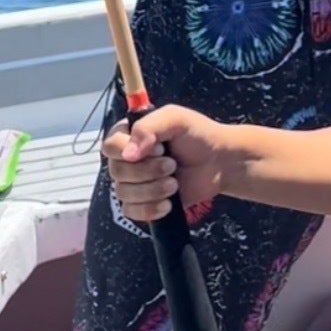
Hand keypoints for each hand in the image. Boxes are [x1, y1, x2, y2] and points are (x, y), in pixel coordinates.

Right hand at [102, 105, 228, 222]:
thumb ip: (148, 127)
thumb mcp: (175, 118)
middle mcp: (126, 159)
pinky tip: (168, 204)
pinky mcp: (143, 202)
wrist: (220, 163)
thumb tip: (128, 155)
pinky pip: (130, 211)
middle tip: (173, 165)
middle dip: (148, 171)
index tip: (160, 149)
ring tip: (175, 184)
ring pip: (123, 193)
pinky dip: (149, 209)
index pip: (110, 146)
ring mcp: (134, 182)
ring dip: (152, 190)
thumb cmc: (198, 136)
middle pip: (116, 171)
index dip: (131, 150)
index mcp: (129, 135)